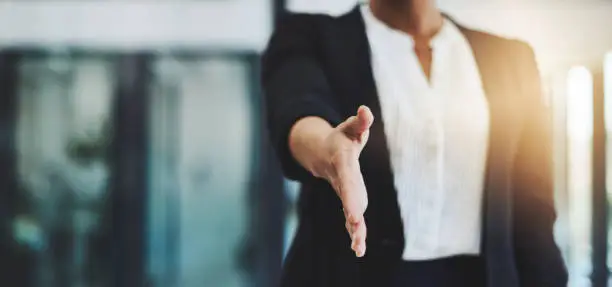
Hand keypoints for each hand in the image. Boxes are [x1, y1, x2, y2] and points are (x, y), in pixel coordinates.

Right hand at [318, 106, 373, 256]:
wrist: (324, 153)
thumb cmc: (342, 138)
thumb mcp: (351, 128)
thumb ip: (360, 121)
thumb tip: (366, 111)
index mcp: (342, 164)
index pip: (348, 180)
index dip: (351, 196)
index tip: (355, 213)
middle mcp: (342, 181)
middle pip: (347, 200)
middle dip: (351, 215)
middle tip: (357, 230)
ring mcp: (344, 193)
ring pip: (349, 213)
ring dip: (354, 231)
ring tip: (358, 248)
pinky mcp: (349, 201)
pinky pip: (352, 219)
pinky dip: (355, 233)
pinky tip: (359, 250)